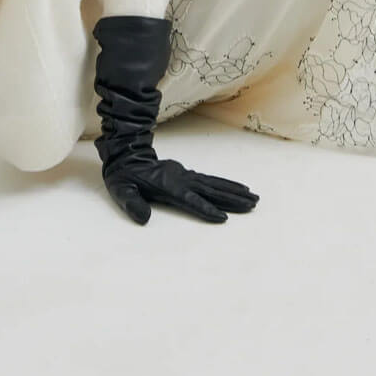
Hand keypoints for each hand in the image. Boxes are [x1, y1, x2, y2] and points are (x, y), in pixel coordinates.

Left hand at [101, 152, 259, 224]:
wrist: (126, 156)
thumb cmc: (123, 178)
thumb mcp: (121, 191)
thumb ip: (133, 204)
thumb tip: (144, 219)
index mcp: (167, 186)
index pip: (190, 200)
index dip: (205, 209)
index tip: (223, 217)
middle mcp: (181, 179)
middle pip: (210, 190)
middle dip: (232, 198)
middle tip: (253, 204)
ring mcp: (185, 176)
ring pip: (213, 184)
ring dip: (233, 191)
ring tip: (253, 198)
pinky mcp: (186, 175)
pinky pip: (209, 181)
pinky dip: (225, 185)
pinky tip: (236, 189)